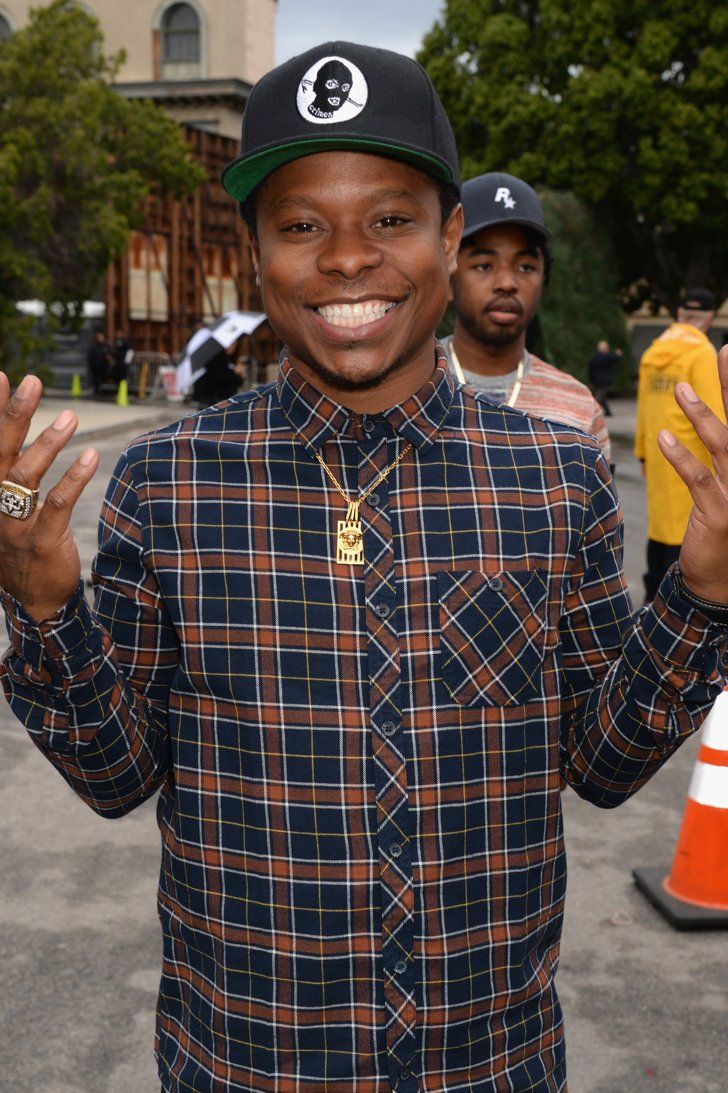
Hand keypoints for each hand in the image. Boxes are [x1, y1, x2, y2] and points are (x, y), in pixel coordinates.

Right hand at [0, 373, 99, 620]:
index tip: (1, 377)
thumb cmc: (23, 545)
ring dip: (48, 442)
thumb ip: (13, 470)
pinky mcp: (41, 540)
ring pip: (27, 475)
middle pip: (0, 452)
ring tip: (71, 416)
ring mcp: (13, 524)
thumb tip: (18, 430)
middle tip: (33, 382)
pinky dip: (74, 477)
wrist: (34, 601)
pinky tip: (91, 456)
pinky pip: (57, 504)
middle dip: (14, 414)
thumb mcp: (10, 507)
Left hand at [658, 346, 727, 602]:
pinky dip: (681, 456)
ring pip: (724, 445)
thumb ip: (725, 455)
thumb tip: (716, 426)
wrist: (723, 584)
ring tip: (679, 387)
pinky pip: (698, 479)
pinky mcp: (720, 515)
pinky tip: (664, 437)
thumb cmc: (726, 532)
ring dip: (701, 414)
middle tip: (726, 349)